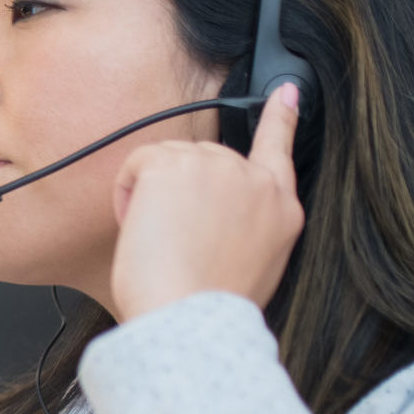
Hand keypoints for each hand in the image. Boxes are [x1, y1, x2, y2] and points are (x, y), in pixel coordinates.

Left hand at [108, 84, 303, 320]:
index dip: (281, 119)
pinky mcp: (174, 166)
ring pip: (168, 163)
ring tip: (161, 244)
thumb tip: (214, 217)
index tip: (286, 93)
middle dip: (181, 193)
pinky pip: (138, 165)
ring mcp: (217, 169)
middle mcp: (255, 183)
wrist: (190, 320)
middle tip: (175, 243)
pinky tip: (140, 227)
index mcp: (280, 211)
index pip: (280, 151)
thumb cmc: (208, 308)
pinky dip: (127, 193)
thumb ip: (246, 228)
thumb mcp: (253, 267)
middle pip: (205, 163)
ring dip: (153, 197)